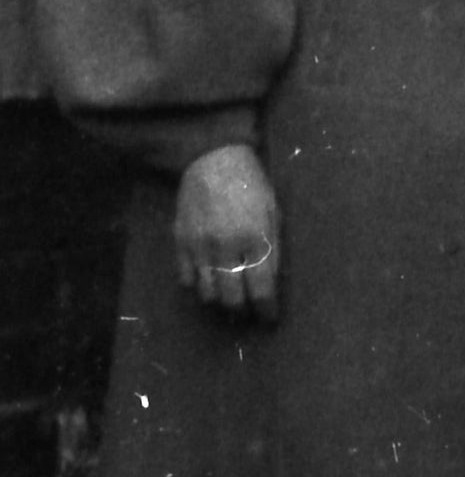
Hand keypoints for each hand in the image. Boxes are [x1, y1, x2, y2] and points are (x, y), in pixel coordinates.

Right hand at [175, 143, 280, 322]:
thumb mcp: (272, 211)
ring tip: (227, 302)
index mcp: (255, 238)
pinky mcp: (180, 242)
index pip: (262, 289)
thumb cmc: (250, 183)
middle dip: (242, 312)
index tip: (269, 319)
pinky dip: (197, 287)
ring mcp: (200, 246)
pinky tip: (206, 284)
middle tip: (247, 314)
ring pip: (208, 294)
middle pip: (233, 298)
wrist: (212, 158)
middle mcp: (227, 248)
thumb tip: (270, 281)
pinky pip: (186, 279)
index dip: (266, 310)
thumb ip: (272, 247)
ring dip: (219, 302)